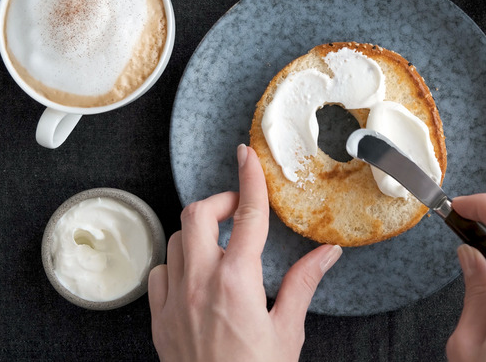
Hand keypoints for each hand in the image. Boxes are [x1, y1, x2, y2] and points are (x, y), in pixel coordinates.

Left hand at [148, 144, 342, 361]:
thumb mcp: (288, 329)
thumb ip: (304, 283)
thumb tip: (327, 253)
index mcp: (237, 281)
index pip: (247, 215)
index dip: (249, 179)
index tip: (246, 156)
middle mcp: (199, 282)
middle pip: (198, 214)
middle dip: (220, 202)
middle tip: (240, 212)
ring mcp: (173, 299)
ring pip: (176, 239)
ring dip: (199, 232)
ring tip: (221, 244)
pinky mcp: (158, 317)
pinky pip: (159, 271)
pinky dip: (176, 262)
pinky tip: (193, 274)